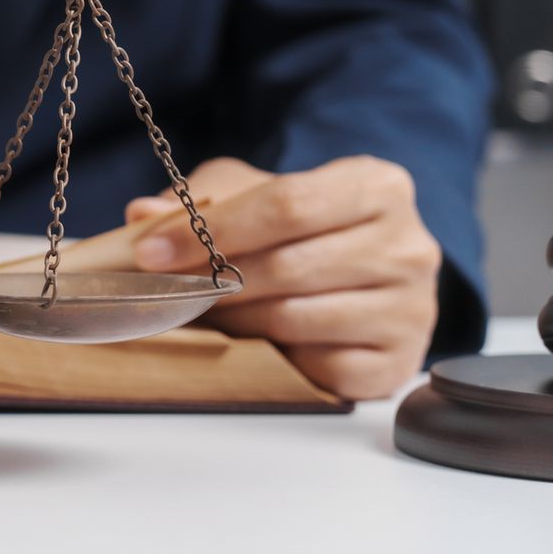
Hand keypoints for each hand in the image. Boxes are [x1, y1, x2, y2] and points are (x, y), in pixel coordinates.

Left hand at [125, 156, 440, 399]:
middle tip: (166, 289)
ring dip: (236, 319)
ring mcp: (411, 308)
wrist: (368, 277)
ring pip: (296, 318)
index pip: (288, 204)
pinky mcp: (398, 361)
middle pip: (289, 265)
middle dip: (213, 280)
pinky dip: (274, 358)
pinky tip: (255, 342)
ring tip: (208, 312)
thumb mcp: (257, 193)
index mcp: (378, 187)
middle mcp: (408, 246)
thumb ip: (203, 199)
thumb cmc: (305, 229)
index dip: (213, 230)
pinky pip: (318, 366)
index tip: (151, 252)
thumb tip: (142, 215)